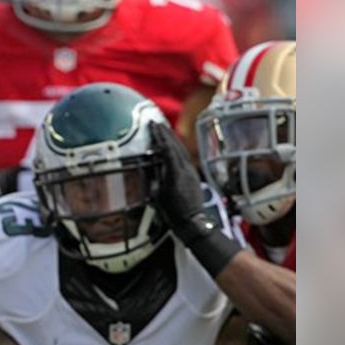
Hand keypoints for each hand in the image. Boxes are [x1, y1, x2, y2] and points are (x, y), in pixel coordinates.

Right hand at [149, 123, 208, 240]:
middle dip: (166, 133)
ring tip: (164, 130)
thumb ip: (155, 178)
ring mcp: (191, 171)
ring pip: (181, 150)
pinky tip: (171, 147)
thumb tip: (150, 166)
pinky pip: (184, 157)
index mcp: (175, 173)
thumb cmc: (172, 212)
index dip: (159, 136)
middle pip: (176, 146)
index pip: (167, 149)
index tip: (152, 125)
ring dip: (172, 139)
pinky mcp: (193, 175)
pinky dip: (176, 149)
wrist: (193, 222)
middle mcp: (185, 169)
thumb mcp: (158, 195)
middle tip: (156, 122)